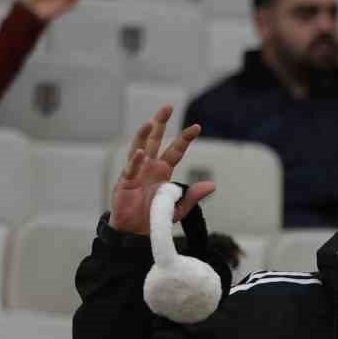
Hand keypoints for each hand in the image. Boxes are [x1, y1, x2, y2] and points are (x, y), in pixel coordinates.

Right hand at [109, 106, 215, 235]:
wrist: (136, 231)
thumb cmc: (155, 217)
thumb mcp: (179, 207)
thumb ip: (193, 195)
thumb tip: (212, 185)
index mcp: (163, 171)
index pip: (175, 150)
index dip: (185, 139)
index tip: (197, 127)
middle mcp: (149, 167)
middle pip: (155, 140)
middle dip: (161, 123)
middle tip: (168, 106)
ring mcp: (136, 172)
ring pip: (139, 147)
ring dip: (145, 134)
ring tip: (152, 122)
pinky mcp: (125, 182)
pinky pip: (131, 169)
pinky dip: (136, 161)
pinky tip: (141, 152)